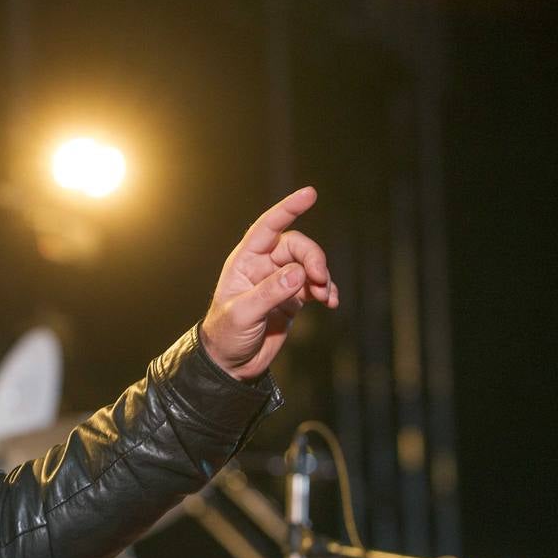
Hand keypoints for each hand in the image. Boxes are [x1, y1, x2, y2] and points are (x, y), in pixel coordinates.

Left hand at [200, 186, 338, 380]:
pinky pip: (316, 285)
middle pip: (297, 246)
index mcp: (244, 261)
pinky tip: (331, 303)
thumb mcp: (243, 314)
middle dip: (314, 258)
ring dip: (323, 277)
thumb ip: (270, 293)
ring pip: (310, 265)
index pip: (267, 227)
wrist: (232, 364)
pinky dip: (327, 290)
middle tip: (319, 279)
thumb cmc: (226, 335)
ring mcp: (280, 281)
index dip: (288, 208)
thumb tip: (298, 273)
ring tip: (326, 297)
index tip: (309, 194)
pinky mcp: (293, 298)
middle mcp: (263, 266)